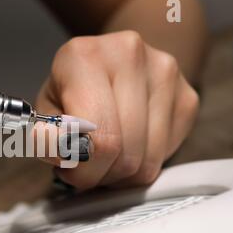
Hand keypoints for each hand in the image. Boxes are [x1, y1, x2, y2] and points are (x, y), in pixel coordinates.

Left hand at [36, 31, 198, 188]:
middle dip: (100, 176)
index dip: (84, 170)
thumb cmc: (72, 88)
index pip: (98, 138)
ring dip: (120, 176)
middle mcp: (130, 56)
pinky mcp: (187, 98)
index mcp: (85, 57)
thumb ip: (46, 137)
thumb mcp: (45, 108)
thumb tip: (63, 156)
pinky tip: (126, 147)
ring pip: (147, 164)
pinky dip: (141, 165)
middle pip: (125, 155)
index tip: (69, 170)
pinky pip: (164, 158)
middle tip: (85, 168)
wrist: (114, 59)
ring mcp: (166, 75)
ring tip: (103, 157)